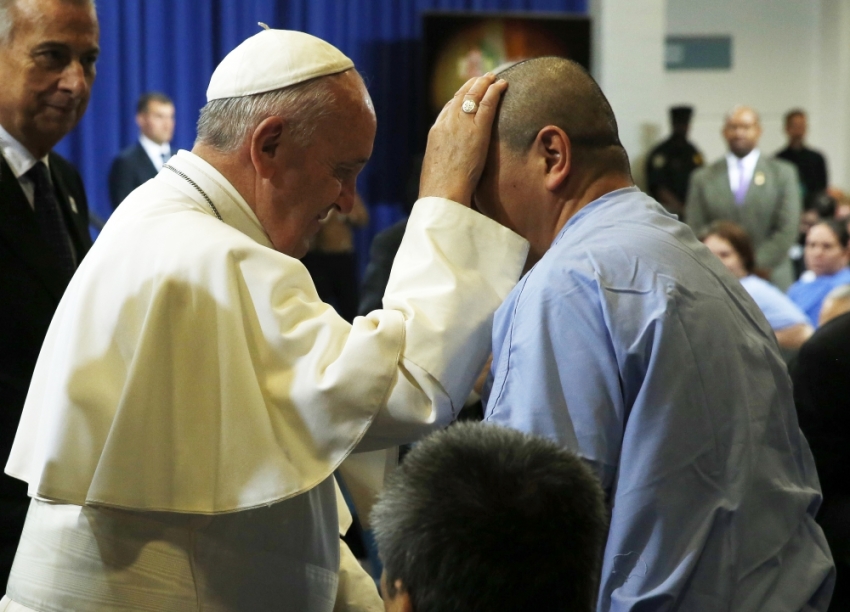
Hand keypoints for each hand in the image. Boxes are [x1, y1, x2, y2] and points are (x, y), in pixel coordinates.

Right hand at [418, 73, 507, 205]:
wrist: (441, 193)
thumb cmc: (439, 191)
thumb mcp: (436, 170)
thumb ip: (445, 160)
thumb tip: (449, 166)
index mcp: (435, 133)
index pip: (448, 109)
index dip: (458, 99)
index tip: (466, 94)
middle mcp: (446, 123)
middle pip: (459, 97)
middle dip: (471, 86)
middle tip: (481, 79)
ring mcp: (461, 124)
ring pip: (473, 96)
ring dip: (483, 84)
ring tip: (492, 77)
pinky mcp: (477, 129)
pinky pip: (487, 104)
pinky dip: (495, 91)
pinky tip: (502, 85)